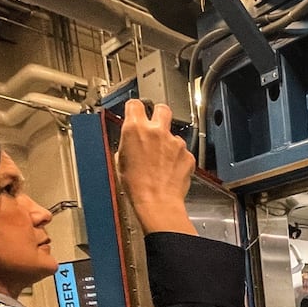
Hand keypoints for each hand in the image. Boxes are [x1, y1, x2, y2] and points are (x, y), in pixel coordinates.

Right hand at [115, 100, 195, 235]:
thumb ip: (128, 143)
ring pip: (173, 134)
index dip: (135, 107)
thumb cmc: (137, 186)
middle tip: (155, 124)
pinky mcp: (187, 154)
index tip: (136, 111)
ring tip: (161, 160)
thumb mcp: (120, 161)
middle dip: (158, 113)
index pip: (135, 104)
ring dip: (168, 143)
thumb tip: (131, 140)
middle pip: (161, 108)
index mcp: (135, 129)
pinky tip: (170, 169)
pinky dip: (178, 158)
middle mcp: (157, 131)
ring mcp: (174, 142)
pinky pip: (183, 151)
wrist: (157, 202)